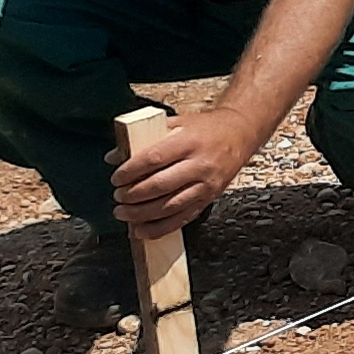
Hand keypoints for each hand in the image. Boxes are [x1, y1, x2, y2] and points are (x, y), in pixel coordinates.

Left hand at [110, 107, 258, 234]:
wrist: (241, 133)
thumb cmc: (207, 128)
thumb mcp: (177, 123)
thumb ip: (144, 138)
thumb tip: (113, 156)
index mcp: (189, 141)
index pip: (154, 158)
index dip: (130, 171)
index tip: (117, 178)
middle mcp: (200, 164)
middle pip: (160, 185)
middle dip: (133, 195)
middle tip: (118, 197)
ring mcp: (206, 184)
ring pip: (169, 206)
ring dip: (141, 214)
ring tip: (124, 213)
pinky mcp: (209, 198)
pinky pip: (182, 218)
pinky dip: (159, 228)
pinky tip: (142, 230)